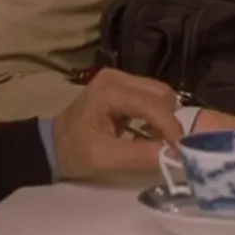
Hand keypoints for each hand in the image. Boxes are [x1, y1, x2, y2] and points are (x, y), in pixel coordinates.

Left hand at [52, 68, 182, 179]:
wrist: (52, 144)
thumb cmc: (74, 151)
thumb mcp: (104, 158)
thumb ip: (139, 155)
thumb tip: (174, 154)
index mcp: (109, 90)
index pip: (152, 103)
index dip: (170, 126)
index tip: (182, 149)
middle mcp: (117, 77)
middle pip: (160, 93)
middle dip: (169, 121)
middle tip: (168, 146)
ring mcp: (120, 78)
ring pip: (160, 93)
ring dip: (164, 117)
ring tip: (155, 139)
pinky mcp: (124, 85)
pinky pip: (152, 96)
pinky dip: (156, 114)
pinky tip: (146, 131)